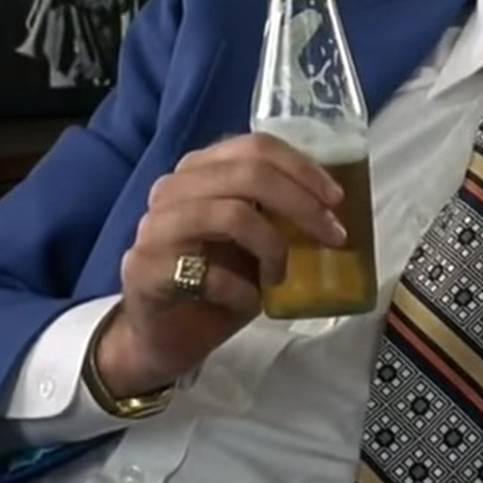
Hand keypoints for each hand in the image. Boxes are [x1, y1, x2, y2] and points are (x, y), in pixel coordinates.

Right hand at [95, 133, 348, 396]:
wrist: (163, 336)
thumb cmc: (215, 280)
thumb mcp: (254, 240)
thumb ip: (277, 213)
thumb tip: (333, 206)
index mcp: (201, 169)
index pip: (256, 146)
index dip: (303, 168)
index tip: (336, 199)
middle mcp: (174, 187)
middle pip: (249, 173)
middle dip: (301, 204)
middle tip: (332, 236)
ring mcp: (156, 225)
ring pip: (233, 215)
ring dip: (273, 248)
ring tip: (280, 276)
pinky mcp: (146, 268)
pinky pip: (211, 274)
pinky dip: (244, 291)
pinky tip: (249, 302)